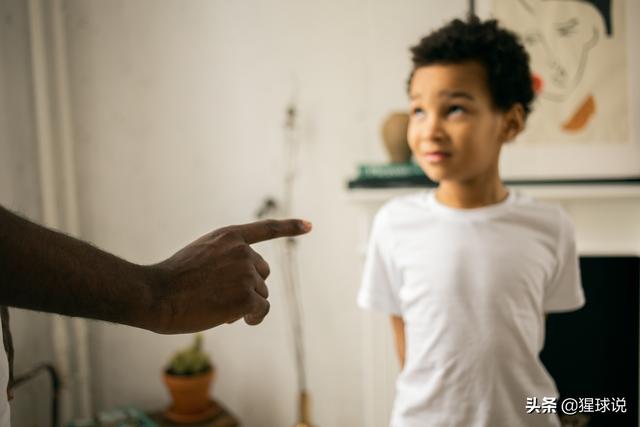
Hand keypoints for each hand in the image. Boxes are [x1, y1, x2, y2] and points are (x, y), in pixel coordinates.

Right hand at [148, 219, 311, 333]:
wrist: (156, 294)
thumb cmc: (171, 280)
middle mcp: (241, 251)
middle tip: (219, 296)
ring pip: (261, 294)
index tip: (310, 225)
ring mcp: (245, 273)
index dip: (290, 227)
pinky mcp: (246, 296)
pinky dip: (253, 318)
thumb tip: (251, 290)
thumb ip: (225, 259)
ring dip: (245, 304)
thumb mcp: (200, 255)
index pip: (266, 229)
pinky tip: (235, 320)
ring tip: (216, 306)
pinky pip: (261, 310)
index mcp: (228, 236)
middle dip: (248, 287)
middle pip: (262, 273)